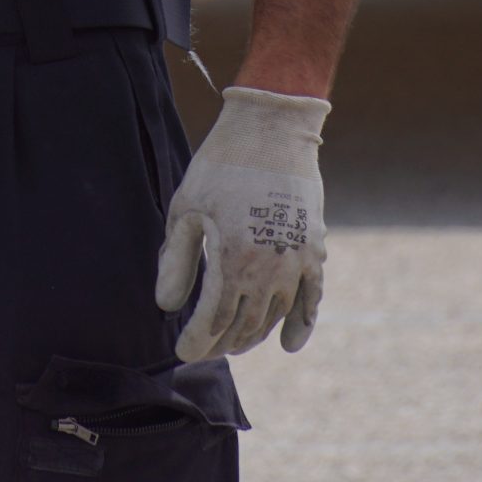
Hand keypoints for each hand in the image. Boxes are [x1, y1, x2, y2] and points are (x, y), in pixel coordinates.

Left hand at [155, 86, 329, 360]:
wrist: (271, 128)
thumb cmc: (220, 164)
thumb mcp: (187, 208)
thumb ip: (177, 261)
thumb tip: (166, 306)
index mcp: (233, 259)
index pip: (214, 319)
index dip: (197, 341)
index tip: (182, 352)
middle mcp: (269, 269)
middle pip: (244, 325)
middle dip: (221, 344)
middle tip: (203, 348)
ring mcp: (297, 261)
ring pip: (274, 316)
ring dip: (252, 335)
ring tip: (232, 343)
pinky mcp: (314, 249)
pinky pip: (312, 298)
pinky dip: (302, 325)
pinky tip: (290, 345)